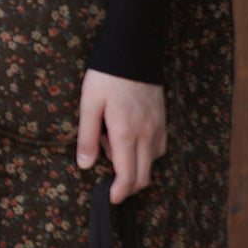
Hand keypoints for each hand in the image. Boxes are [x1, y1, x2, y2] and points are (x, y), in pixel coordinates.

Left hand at [76, 70, 166, 203]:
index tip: (109, 197)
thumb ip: (87, 137)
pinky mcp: (163, 120)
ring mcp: (158, 127)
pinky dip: (144, 153)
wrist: (133, 50)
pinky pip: (158, 148)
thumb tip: (85, 165)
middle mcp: (147, 135)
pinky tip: (128, 136)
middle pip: (144, 176)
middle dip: (127, 185)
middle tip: (106, 172)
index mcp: (127, 134)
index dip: (119, 193)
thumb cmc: (107, 77)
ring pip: (151, 162)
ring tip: (112, 140)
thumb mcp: (89, 104)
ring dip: (134, 164)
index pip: (129, 176)